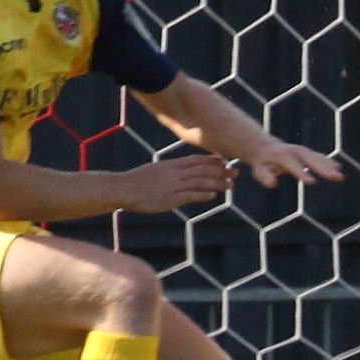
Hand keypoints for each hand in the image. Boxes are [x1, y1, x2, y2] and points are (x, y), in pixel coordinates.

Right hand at [121, 154, 236, 213]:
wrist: (123, 189)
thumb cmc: (137, 182)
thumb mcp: (156, 171)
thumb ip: (171, 171)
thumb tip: (183, 173)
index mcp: (171, 165)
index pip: (195, 160)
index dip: (211, 161)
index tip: (224, 161)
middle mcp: (175, 173)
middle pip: (202, 171)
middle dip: (221, 172)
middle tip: (235, 173)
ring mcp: (173, 185)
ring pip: (199, 183)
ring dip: (217, 184)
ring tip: (230, 186)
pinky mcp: (170, 198)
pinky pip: (189, 196)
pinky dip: (201, 195)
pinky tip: (212, 196)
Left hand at [241, 140, 343, 189]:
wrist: (266, 147)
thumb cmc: (263, 162)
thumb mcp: (259, 170)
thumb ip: (265, 176)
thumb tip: (272, 184)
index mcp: (283, 155)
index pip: (293, 165)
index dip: (302, 173)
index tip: (311, 182)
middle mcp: (295, 151)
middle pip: (311, 160)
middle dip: (323, 168)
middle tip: (335, 176)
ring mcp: (303, 151)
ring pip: (317, 158)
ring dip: (329, 166)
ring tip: (339, 175)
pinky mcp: (307, 153)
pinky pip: (319, 157)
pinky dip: (328, 162)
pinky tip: (338, 168)